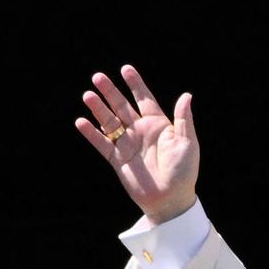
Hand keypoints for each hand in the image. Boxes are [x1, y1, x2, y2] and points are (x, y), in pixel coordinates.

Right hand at [74, 65, 198, 223]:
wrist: (170, 199)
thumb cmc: (184, 172)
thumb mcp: (187, 143)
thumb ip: (183, 119)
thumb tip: (186, 95)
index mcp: (158, 124)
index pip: (144, 99)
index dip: (135, 84)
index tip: (125, 69)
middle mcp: (140, 131)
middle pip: (122, 106)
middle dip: (110, 92)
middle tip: (98, 77)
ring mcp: (127, 144)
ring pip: (109, 122)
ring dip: (98, 109)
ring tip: (87, 95)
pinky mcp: (117, 159)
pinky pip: (102, 143)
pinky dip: (91, 133)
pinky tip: (81, 122)